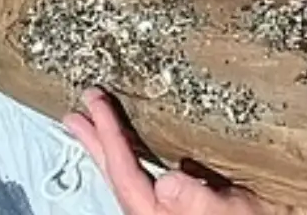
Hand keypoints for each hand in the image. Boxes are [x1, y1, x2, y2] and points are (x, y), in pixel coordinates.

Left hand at [63, 90, 286, 214]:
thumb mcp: (231, 213)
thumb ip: (198, 201)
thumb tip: (167, 181)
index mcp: (158, 213)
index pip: (126, 171)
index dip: (108, 135)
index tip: (94, 103)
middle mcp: (155, 210)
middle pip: (117, 172)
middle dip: (96, 140)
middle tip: (75, 112)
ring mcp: (164, 205)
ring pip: (128, 172)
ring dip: (109, 145)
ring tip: (89, 121)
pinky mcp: (178, 199)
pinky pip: (145, 171)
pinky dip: (132, 151)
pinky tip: (133, 139)